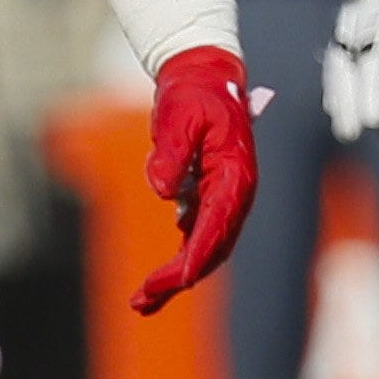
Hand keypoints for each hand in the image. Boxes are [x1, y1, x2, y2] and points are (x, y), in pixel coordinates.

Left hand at [133, 46, 260, 314]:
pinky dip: (181, 259)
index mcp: (235, 175)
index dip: (191, 260)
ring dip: (179, 277)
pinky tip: (157, 280)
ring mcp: (226, 197)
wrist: (203, 76)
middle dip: (179, 278)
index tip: (168, 284)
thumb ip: (172, 153)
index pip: (215, 228)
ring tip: (142, 303)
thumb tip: (165, 192)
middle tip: (140, 301)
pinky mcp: (212, 196)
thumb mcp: (178, 117)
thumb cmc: (192, 94)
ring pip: (207, 249)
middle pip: (213, 248)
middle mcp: (237, 193)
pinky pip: (199, 236)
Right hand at [322, 0, 378, 141]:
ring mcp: (362, 4)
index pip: (369, 47)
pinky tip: (353, 102)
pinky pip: (353, 45)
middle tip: (352, 132)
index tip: (374, 118)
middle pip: (347, 52)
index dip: (369, 85)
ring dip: (344, 88)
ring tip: (350, 126)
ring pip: (344, 51)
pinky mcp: (367, 9)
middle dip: (347, 94)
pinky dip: (351, 74)